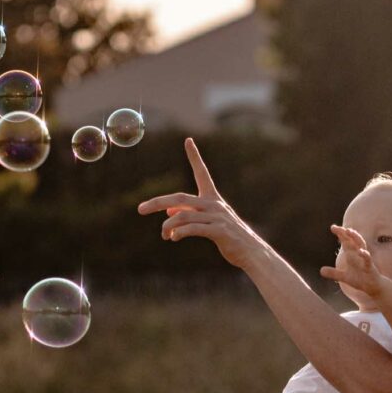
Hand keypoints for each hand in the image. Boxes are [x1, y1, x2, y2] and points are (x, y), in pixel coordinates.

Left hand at [138, 138, 262, 268]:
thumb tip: (169, 213)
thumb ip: (190, 215)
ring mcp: (217, 217)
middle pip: (179, 198)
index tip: (188, 140)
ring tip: (165, 236)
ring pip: (182, 216)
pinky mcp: (219, 231)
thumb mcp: (208, 223)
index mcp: (212, 199)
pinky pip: (193, 229)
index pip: (202, 172)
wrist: (251, 252)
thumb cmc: (229, 238)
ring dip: (168, 227)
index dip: (195, 156)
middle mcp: (214, 204)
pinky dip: (180, 233)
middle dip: (158, 202)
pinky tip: (175, 238)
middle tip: (140, 209)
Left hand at [321, 225, 383, 296]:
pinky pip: (368, 260)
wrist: (373, 287)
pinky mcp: (370, 267)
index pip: (346, 242)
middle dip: (346, 233)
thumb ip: (333, 273)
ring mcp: (365, 260)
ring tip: (349, 231)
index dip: (340, 234)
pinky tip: (361, 252)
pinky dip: (365, 255)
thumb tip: (321, 270)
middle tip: (338, 227)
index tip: (333, 227)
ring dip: (356, 238)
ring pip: (361, 245)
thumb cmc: (360, 279)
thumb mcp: (344, 277)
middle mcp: (358, 254)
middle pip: (352, 240)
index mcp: (352, 255)